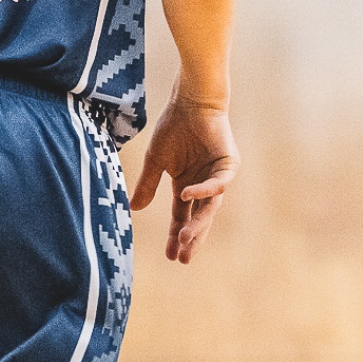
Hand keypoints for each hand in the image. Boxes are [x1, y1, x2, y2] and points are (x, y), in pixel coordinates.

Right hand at [130, 94, 238, 263]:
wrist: (188, 103)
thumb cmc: (173, 128)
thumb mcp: (155, 161)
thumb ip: (147, 185)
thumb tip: (134, 210)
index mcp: (187, 186)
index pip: (183, 217)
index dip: (177, 236)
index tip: (170, 256)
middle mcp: (203, 185)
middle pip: (199, 218)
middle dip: (191, 238)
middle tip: (183, 258)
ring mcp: (217, 175)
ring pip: (210, 205)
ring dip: (199, 222)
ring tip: (186, 237)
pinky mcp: (228, 164)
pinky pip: (219, 183)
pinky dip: (204, 190)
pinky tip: (187, 197)